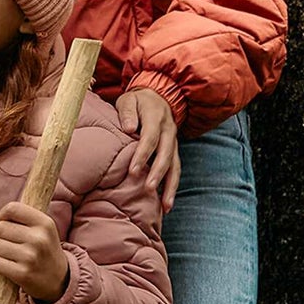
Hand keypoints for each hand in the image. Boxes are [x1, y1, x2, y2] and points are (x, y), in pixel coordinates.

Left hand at [0, 201, 69, 302]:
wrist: (59, 281)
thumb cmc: (44, 250)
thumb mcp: (43, 229)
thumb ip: (25, 216)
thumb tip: (3, 212)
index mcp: (45, 223)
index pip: (12, 208)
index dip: (4, 215)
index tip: (8, 223)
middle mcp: (39, 239)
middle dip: (1, 236)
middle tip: (12, 244)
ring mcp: (31, 257)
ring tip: (12, 255)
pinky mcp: (22, 274)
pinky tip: (7, 265)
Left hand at [116, 88, 180, 211]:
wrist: (159, 96)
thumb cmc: (138, 101)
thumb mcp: (129, 100)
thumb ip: (127, 112)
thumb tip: (127, 128)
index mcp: (156, 117)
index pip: (150, 138)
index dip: (142, 155)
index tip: (133, 171)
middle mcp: (169, 131)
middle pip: (165, 154)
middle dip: (158, 173)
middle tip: (148, 189)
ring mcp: (174, 142)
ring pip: (175, 166)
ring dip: (171, 186)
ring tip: (165, 206)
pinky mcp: (174, 151)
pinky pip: (176, 170)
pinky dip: (172, 187)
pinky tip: (167, 204)